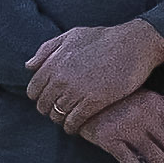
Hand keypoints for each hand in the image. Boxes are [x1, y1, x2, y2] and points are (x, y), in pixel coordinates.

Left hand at [25, 20, 163, 131]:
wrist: (134, 44)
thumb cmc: (104, 38)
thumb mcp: (72, 35)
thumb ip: (47, 50)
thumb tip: (29, 66)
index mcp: (53, 64)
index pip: (34, 91)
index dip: (40, 97)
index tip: (50, 98)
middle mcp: (61, 79)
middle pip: (44, 106)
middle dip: (50, 109)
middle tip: (61, 110)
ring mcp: (77, 91)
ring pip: (58, 115)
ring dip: (62, 119)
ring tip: (69, 118)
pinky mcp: (94, 101)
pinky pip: (74, 121)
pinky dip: (73, 126)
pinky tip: (77, 125)